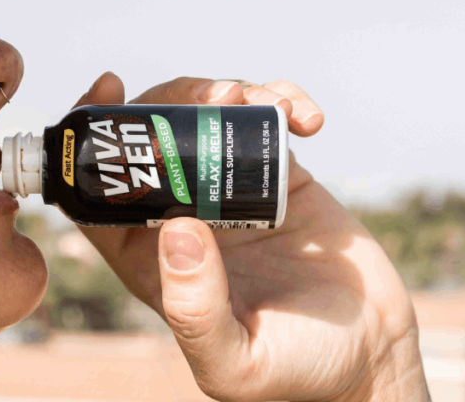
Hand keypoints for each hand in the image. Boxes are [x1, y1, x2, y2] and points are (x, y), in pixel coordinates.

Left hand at [74, 73, 426, 401]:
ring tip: (260, 99)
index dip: (94, 140)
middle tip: (211, 95)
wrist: (370, 358)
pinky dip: (282, 104)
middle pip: (153, 140)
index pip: (99, 192)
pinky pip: (267, 124)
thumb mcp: (236, 362)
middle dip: (171, 102)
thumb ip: (195, 311)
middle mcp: (182, 219)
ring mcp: (229, 193)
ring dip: (227, 93)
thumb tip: (175, 228)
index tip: (108, 92)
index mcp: (150, 258)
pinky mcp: (279, 178)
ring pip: (206, 121)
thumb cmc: (294, 373)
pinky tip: (306, 119)